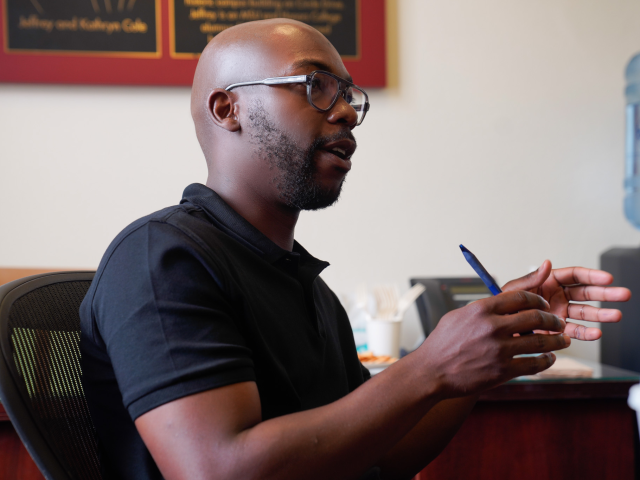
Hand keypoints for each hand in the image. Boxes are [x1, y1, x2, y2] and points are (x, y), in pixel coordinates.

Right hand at [421, 291, 568, 396]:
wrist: (432, 371)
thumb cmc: (443, 343)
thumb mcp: (458, 316)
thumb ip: (482, 308)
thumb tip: (502, 301)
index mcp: (481, 309)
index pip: (520, 297)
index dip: (537, 300)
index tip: (544, 305)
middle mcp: (492, 327)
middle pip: (535, 317)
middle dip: (553, 320)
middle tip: (558, 323)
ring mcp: (499, 350)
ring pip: (540, 341)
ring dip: (557, 340)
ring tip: (563, 340)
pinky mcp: (503, 371)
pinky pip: (534, 364)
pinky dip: (547, 361)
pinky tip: (549, 358)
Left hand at [501, 261, 630, 340]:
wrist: (498, 328)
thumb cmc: (503, 304)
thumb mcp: (514, 290)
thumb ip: (532, 279)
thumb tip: (546, 262)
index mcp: (549, 282)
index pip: (575, 275)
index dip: (592, 276)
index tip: (608, 278)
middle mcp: (558, 296)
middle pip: (586, 293)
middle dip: (606, 294)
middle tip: (624, 294)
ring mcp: (560, 313)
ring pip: (585, 312)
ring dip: (601, 315)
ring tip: (617, 316)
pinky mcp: (558, 330)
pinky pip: (575, 331)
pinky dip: (586, 333)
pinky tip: (596, 333)